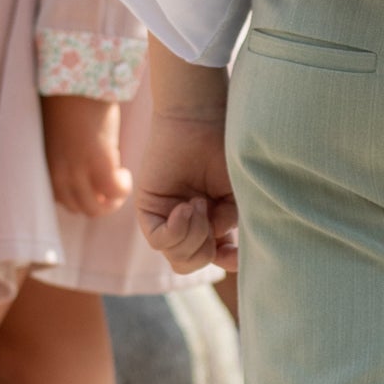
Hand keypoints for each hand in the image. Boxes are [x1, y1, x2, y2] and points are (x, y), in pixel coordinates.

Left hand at [42, 95, 133, 217]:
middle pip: (80, 208)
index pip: (62, 199)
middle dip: (99, 204)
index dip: (82, 197)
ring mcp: (78, 170)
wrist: (75, 80)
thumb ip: (67, 153)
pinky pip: (114, 191)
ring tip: (119, 184)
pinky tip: (126, 174)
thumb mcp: (61, 135)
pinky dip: (122, 189)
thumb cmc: (67, 99)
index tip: (94, 187)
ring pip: (96, 207)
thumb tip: (84, 159)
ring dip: (111, 201)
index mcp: (47, 165)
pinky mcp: (99, 162)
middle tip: (112, 190)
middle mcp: (59, 173)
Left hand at [137, 110, 237, 272]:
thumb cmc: (225, 150)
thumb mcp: (236, 196)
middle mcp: (187, 222)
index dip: (227, 261)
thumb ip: (227, 227)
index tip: (235, 253)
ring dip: (193, 235)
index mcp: (211, 220)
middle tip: (211, 213)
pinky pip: (158, 240)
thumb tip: (216, 252)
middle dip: (206, 250)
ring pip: (176, 257)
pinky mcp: (147, 209)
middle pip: (192, 263)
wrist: (202, 120)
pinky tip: (185, 207)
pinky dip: (175, 231)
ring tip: (199, 202)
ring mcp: (166, 217)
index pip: (214, 258)